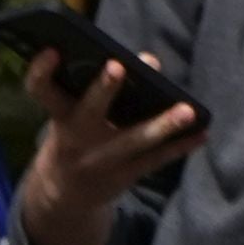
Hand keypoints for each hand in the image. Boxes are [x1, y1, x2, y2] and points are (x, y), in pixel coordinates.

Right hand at [14, 53, 203, 244]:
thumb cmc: (76, 134)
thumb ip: (101, 86)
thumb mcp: (73, 112)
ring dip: (162, 125)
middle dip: (103, 90)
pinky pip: (154, 161)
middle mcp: (77, 137)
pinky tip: (201, 133)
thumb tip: (149, 60)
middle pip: (89, 111)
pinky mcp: (123, 177)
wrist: (65, 195)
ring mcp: (101, 160)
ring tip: (188, 110)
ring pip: (133, 140)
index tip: (52, 50)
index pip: (42, 90)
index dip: (42, 71)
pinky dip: (179, 147)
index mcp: (60, 115)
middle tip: (116, 66)